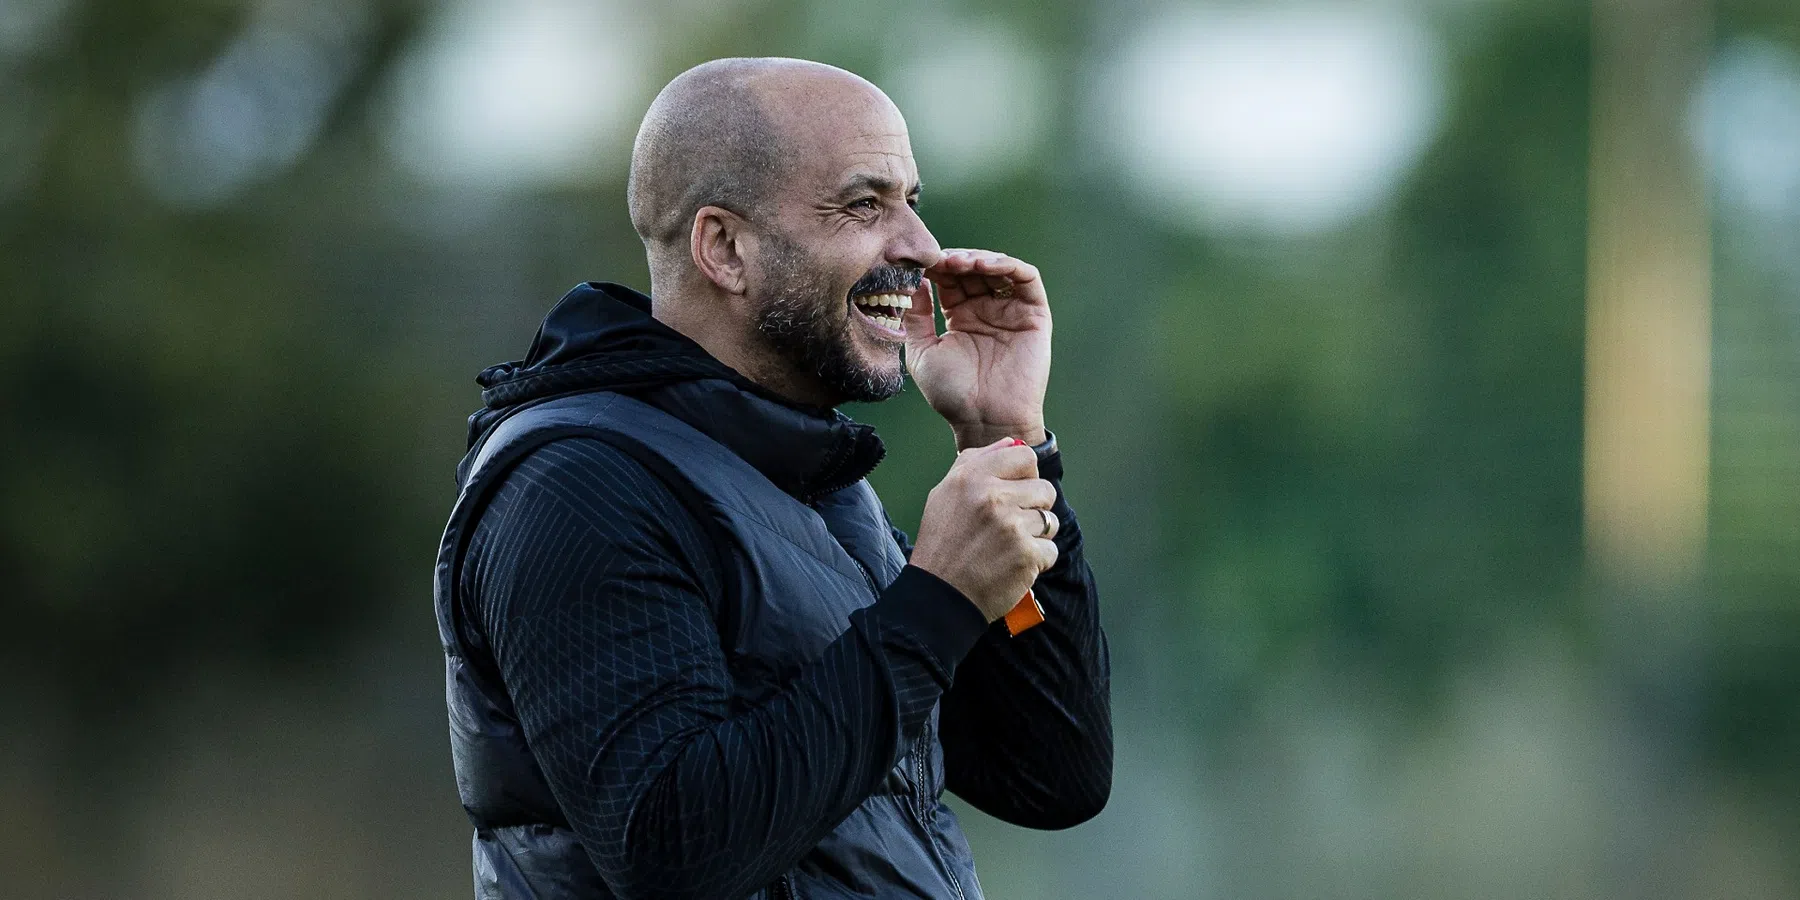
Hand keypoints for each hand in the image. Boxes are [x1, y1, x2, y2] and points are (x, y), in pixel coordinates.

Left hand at [903, 249, 1050, 448]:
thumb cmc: (952, 394)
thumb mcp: (922, 350)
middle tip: (939, 260)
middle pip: (973, 269)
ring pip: (999, 268)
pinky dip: (1008, 266)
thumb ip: (916, 315)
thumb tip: (910, 280)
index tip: (919, 262)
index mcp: (961, 315)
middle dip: (956, 259)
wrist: (985, 419)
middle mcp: (987, 309)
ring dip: (980, 259)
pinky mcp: (1034, 315)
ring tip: (961, 263)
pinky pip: (1027, 280)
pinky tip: (985, 266)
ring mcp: (1011, 311)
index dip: (936, 267)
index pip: (950, 279)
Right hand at [909, 438, 1059, 621]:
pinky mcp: (1027, 556)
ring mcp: (1012, 527)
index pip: (1025, 457)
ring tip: (1009, 547)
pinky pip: (1050, 550)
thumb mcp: (945, 493)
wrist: (939, 596)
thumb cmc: (942, 544)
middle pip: (1045, 489)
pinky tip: (1012, 565)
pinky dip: (1036, 561)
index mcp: (973, 478)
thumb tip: (1011, 442)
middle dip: (1033, 508)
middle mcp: (993, 498)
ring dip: (1036, 536)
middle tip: (1010, 526)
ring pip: (1050, 521)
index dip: (1026, 475)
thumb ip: (976, 462)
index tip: (1015, 492)